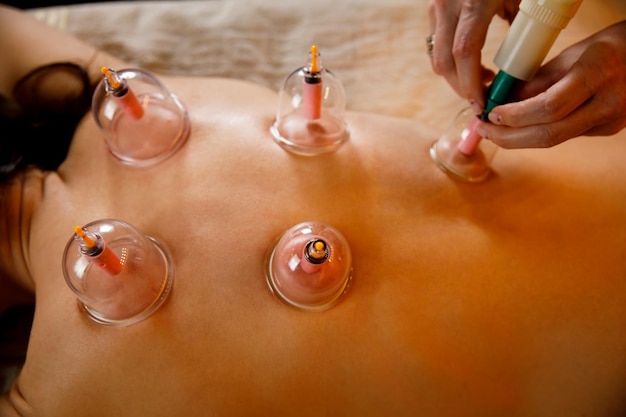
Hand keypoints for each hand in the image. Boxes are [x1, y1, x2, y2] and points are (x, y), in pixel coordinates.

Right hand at [427, 0, 519, 111]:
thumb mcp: (527, 0)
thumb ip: (522, 27)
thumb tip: (517, 68)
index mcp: (475, 0)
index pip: (465, 52)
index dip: (472, 83)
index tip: (483, 103)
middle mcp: (449, 3)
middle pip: (444, 61)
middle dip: (461, 87)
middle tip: (482, 100)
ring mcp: (437, 4)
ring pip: (436, 55)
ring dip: (455, 76)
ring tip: (481, 81)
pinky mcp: (434, 6)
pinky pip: (436, 43)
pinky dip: (451, 60)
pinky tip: (471, 62)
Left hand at [478, 20, 625, 147]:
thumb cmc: (611, 48)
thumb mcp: (573, 54)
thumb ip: (538, 80)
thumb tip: (502, 101)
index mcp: (598, 73)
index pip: (550, 107)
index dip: (515, 116)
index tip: (491, 114)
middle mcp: (608, 103)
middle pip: (549, 135)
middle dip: (509, 137)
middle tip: (483, 130)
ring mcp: (611, 122)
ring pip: (555, 139)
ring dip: (519, 138)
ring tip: (494, 129)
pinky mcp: (607, 131)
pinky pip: (565, 136)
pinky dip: (538, 132)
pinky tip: (521, 126)